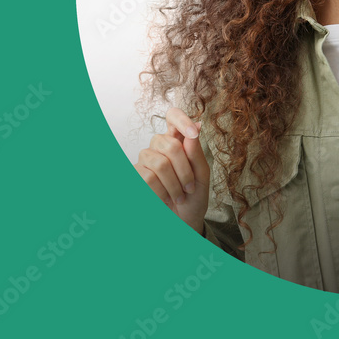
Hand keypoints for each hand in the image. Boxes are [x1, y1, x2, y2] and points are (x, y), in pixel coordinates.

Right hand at [135, 107, 209, 233]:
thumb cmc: (194, 198)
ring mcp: (145, 160)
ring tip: (179, 197)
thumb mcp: (202, 176)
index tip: (192, 132)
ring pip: (160, 163)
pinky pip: (148, 177)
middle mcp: (159, 146)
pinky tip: (165, 199)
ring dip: (174, 184)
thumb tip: (196, 126)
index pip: (173, 116)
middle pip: (170, 143)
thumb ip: (197, 152)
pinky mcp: (135, 175)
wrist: (182, 222)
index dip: (181, 118)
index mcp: (178, 141)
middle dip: (185, 169)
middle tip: (190, 187)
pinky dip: (162, 191)